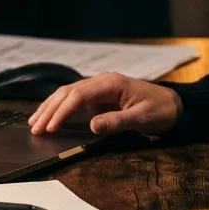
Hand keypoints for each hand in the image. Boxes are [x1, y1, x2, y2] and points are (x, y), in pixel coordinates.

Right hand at [27, 72, 181, 135]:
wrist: (174, 105)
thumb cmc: (160, 110)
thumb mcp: (141, 118)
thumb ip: (117, 122)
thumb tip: (92, 126)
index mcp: (110, 83)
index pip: (78, 95)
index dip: (62, 111)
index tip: (50, 127)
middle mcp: (101, 81)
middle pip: (67, 92)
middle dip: (49, 110)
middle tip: (35, 128)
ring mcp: (99, 87)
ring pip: (68, 94)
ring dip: (50, 107)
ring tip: (34, 122)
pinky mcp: (99, 96)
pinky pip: (74, 99)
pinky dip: (60, 108)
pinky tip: (50, 117)